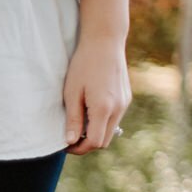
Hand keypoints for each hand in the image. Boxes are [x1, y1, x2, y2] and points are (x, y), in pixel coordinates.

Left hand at [65, 0, 129, 154]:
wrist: (105, 42)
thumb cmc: (83, 65)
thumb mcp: (72, 92)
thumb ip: (73, 118)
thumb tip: (71, 141)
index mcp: (103, 108)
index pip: (94, 142)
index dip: (79, 149)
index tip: (65, 145)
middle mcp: (118, 108)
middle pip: (104, 141)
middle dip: (87, 143)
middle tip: (70, 136)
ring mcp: (125, 103)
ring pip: (111, 131)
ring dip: (95, 132)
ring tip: (78, 122)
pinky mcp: (126, 98)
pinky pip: (115, 118)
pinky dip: (102, 122)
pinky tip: (90, 110)